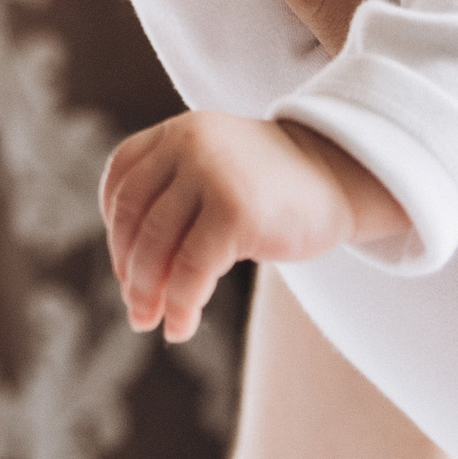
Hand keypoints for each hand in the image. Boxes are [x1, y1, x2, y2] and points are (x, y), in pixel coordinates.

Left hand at [100, 110, 404, 342]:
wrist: (341, 177)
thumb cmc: (273, 188)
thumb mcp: (214, 174)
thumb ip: (173, 199)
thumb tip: (130, 274)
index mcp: (177, 132)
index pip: (122, 179)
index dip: (116, 229)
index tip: (126, 268)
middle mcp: (188, 143)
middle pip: (136, 217)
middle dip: (130, 270)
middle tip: (136, 310)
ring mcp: (211, 173)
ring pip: (158, 245)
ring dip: (149, 293)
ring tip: (152, 324)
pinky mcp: (235, 211)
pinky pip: (191, 269)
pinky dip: (181, 304)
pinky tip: (182, 326)